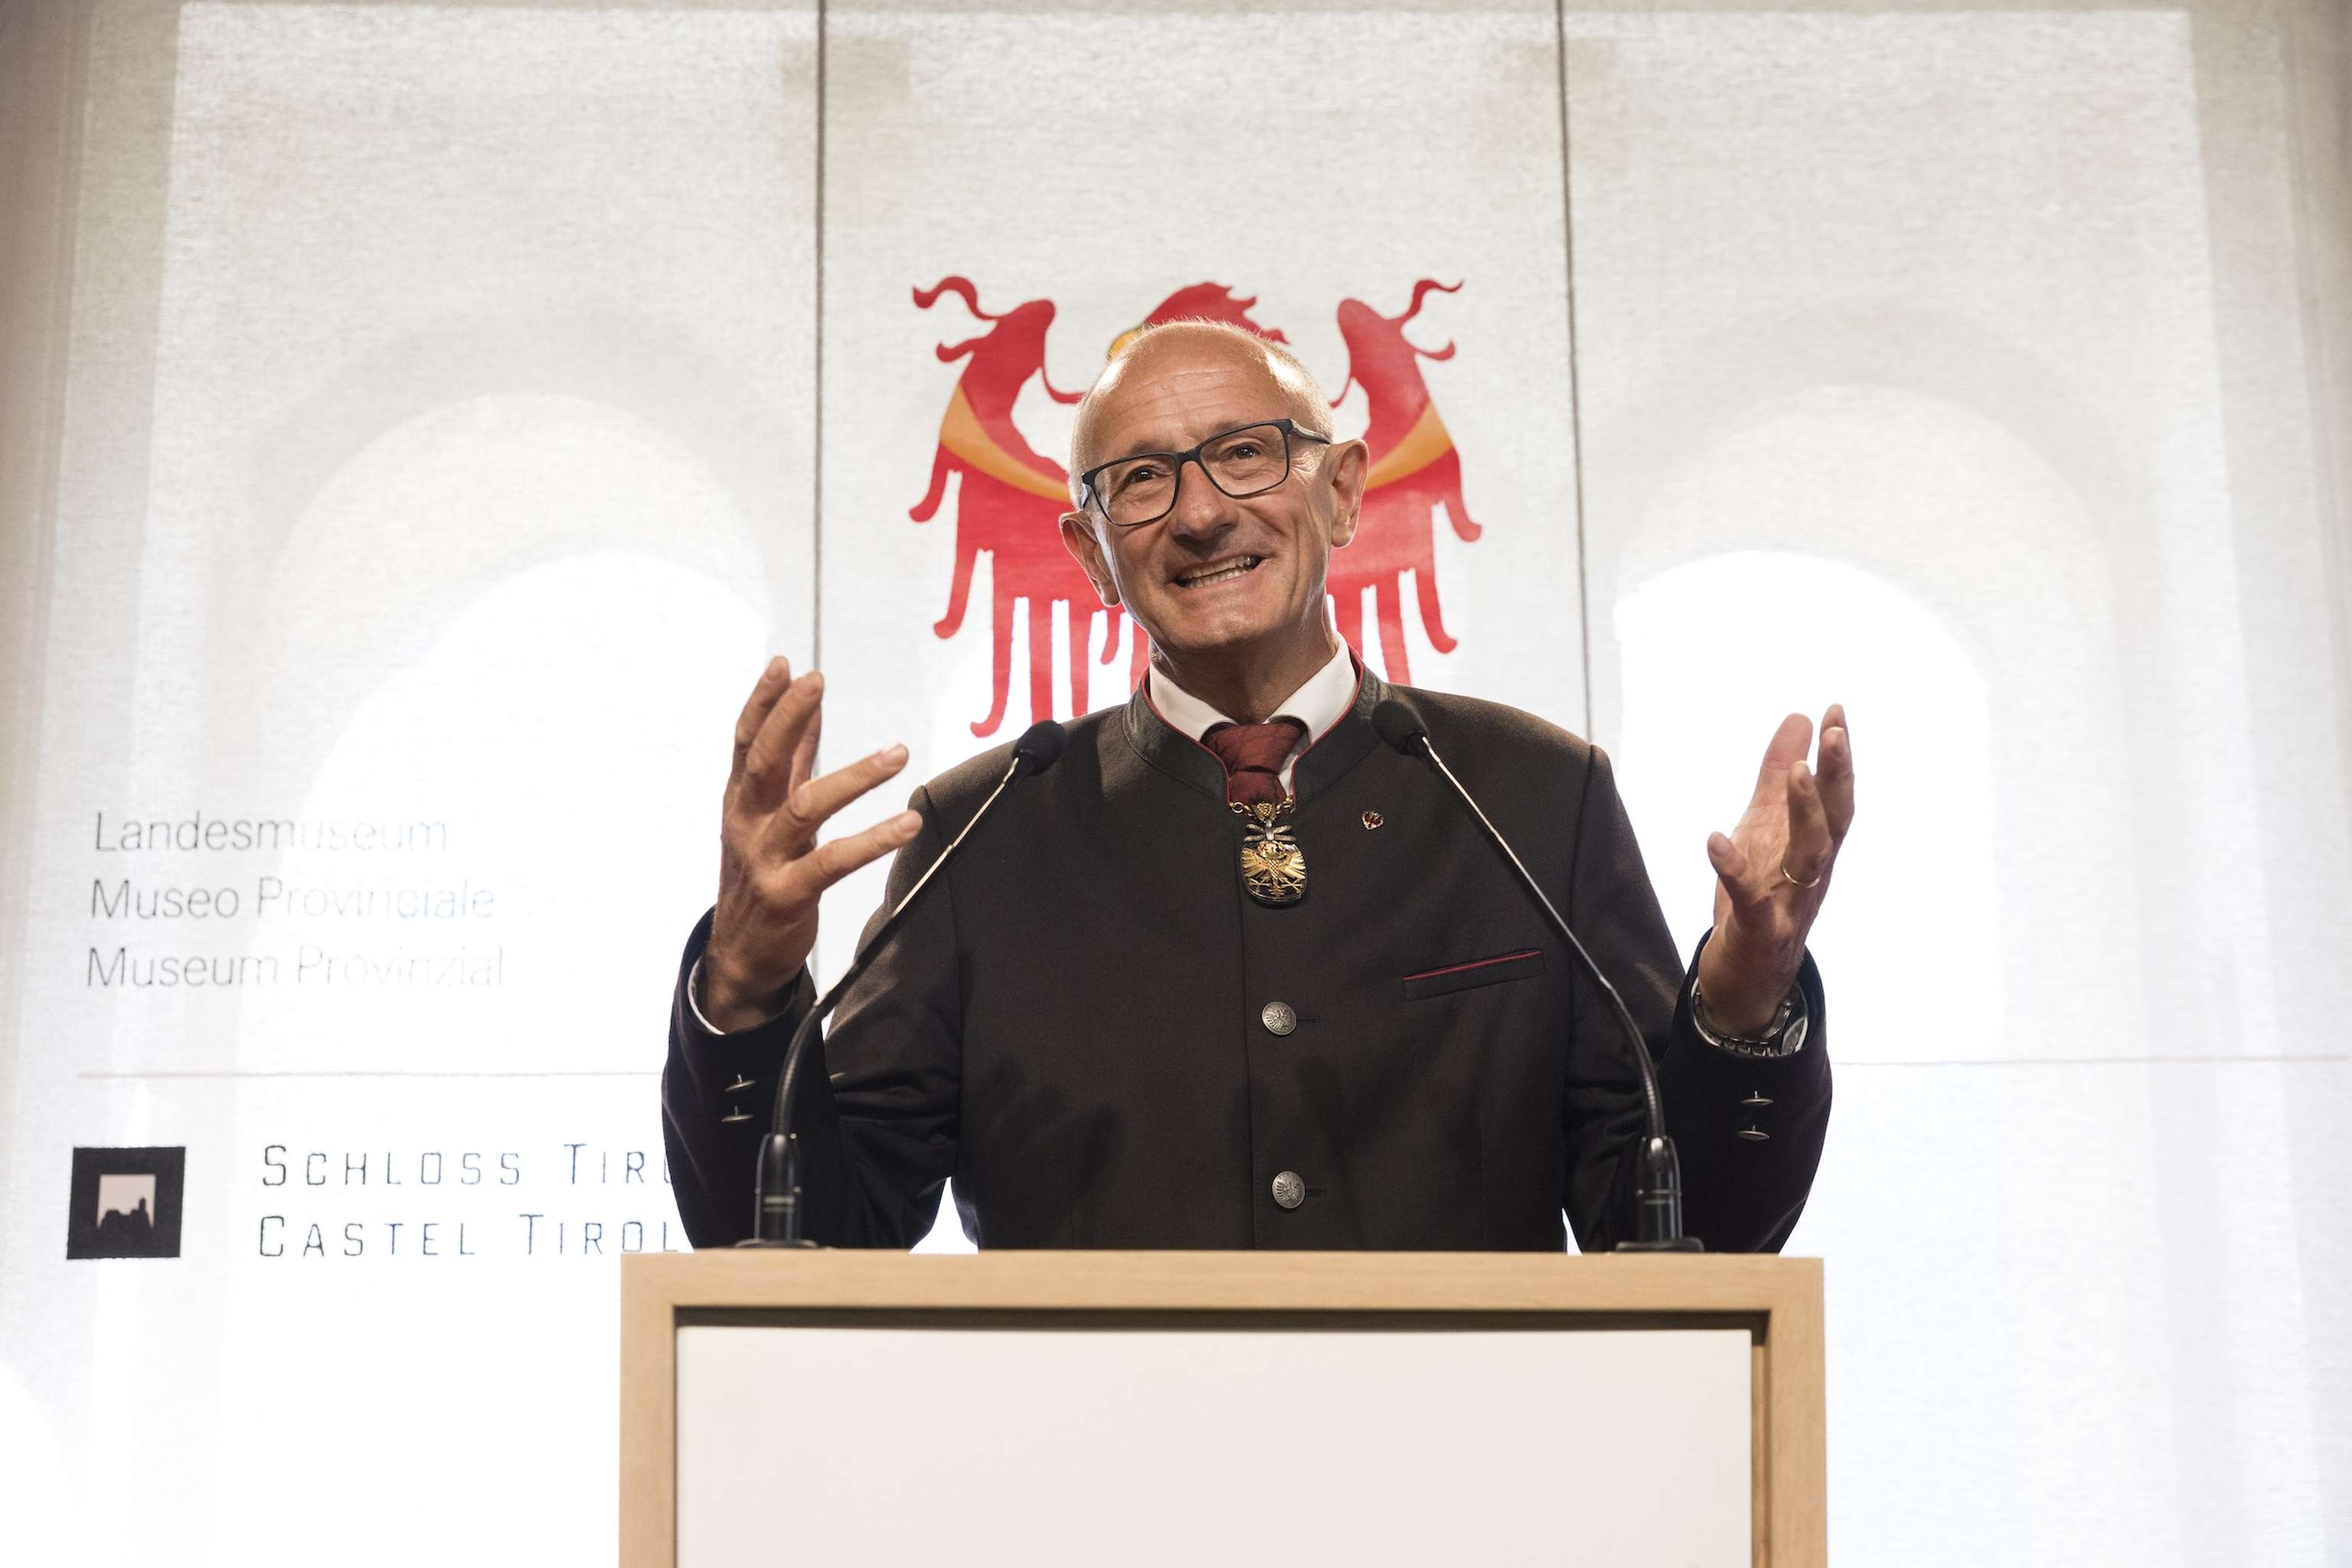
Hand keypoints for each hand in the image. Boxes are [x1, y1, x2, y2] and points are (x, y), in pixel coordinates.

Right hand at [701, 657, 922, 1032]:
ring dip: (854, 777)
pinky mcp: (789, 894)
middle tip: (815, 683)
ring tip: (897, 753)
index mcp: (741, 799)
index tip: (784, 665)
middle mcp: (747, 823)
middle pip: (764, 763)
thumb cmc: (760, 870)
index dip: (762, 702)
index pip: (745, 742)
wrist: (739, 953)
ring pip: (805, 807)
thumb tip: (809, 712)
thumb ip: (793, 762)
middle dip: (787, 718)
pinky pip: (833, 862)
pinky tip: (906, 823)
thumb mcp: (769, 814)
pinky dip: (873, 840)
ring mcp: (765, 859)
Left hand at [1695, 705, 1854, 1031]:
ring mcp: (1791, 902)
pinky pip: (1750, 899)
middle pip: (1835, 821)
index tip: (1836, 711)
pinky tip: (1714, 840)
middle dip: (1837, 777)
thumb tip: (1799, 717)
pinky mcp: (1761, 930)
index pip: (1836, 797)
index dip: (1838, 757)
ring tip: (1794, 773)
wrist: (1748, 974)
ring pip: (1808, 856)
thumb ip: (1777, 775)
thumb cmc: (1762, 894)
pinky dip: (1734, 870)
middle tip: (1834, 733)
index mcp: (1815, 847)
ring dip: (1805, 813)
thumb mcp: (1765, 827)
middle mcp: (1813, 872)